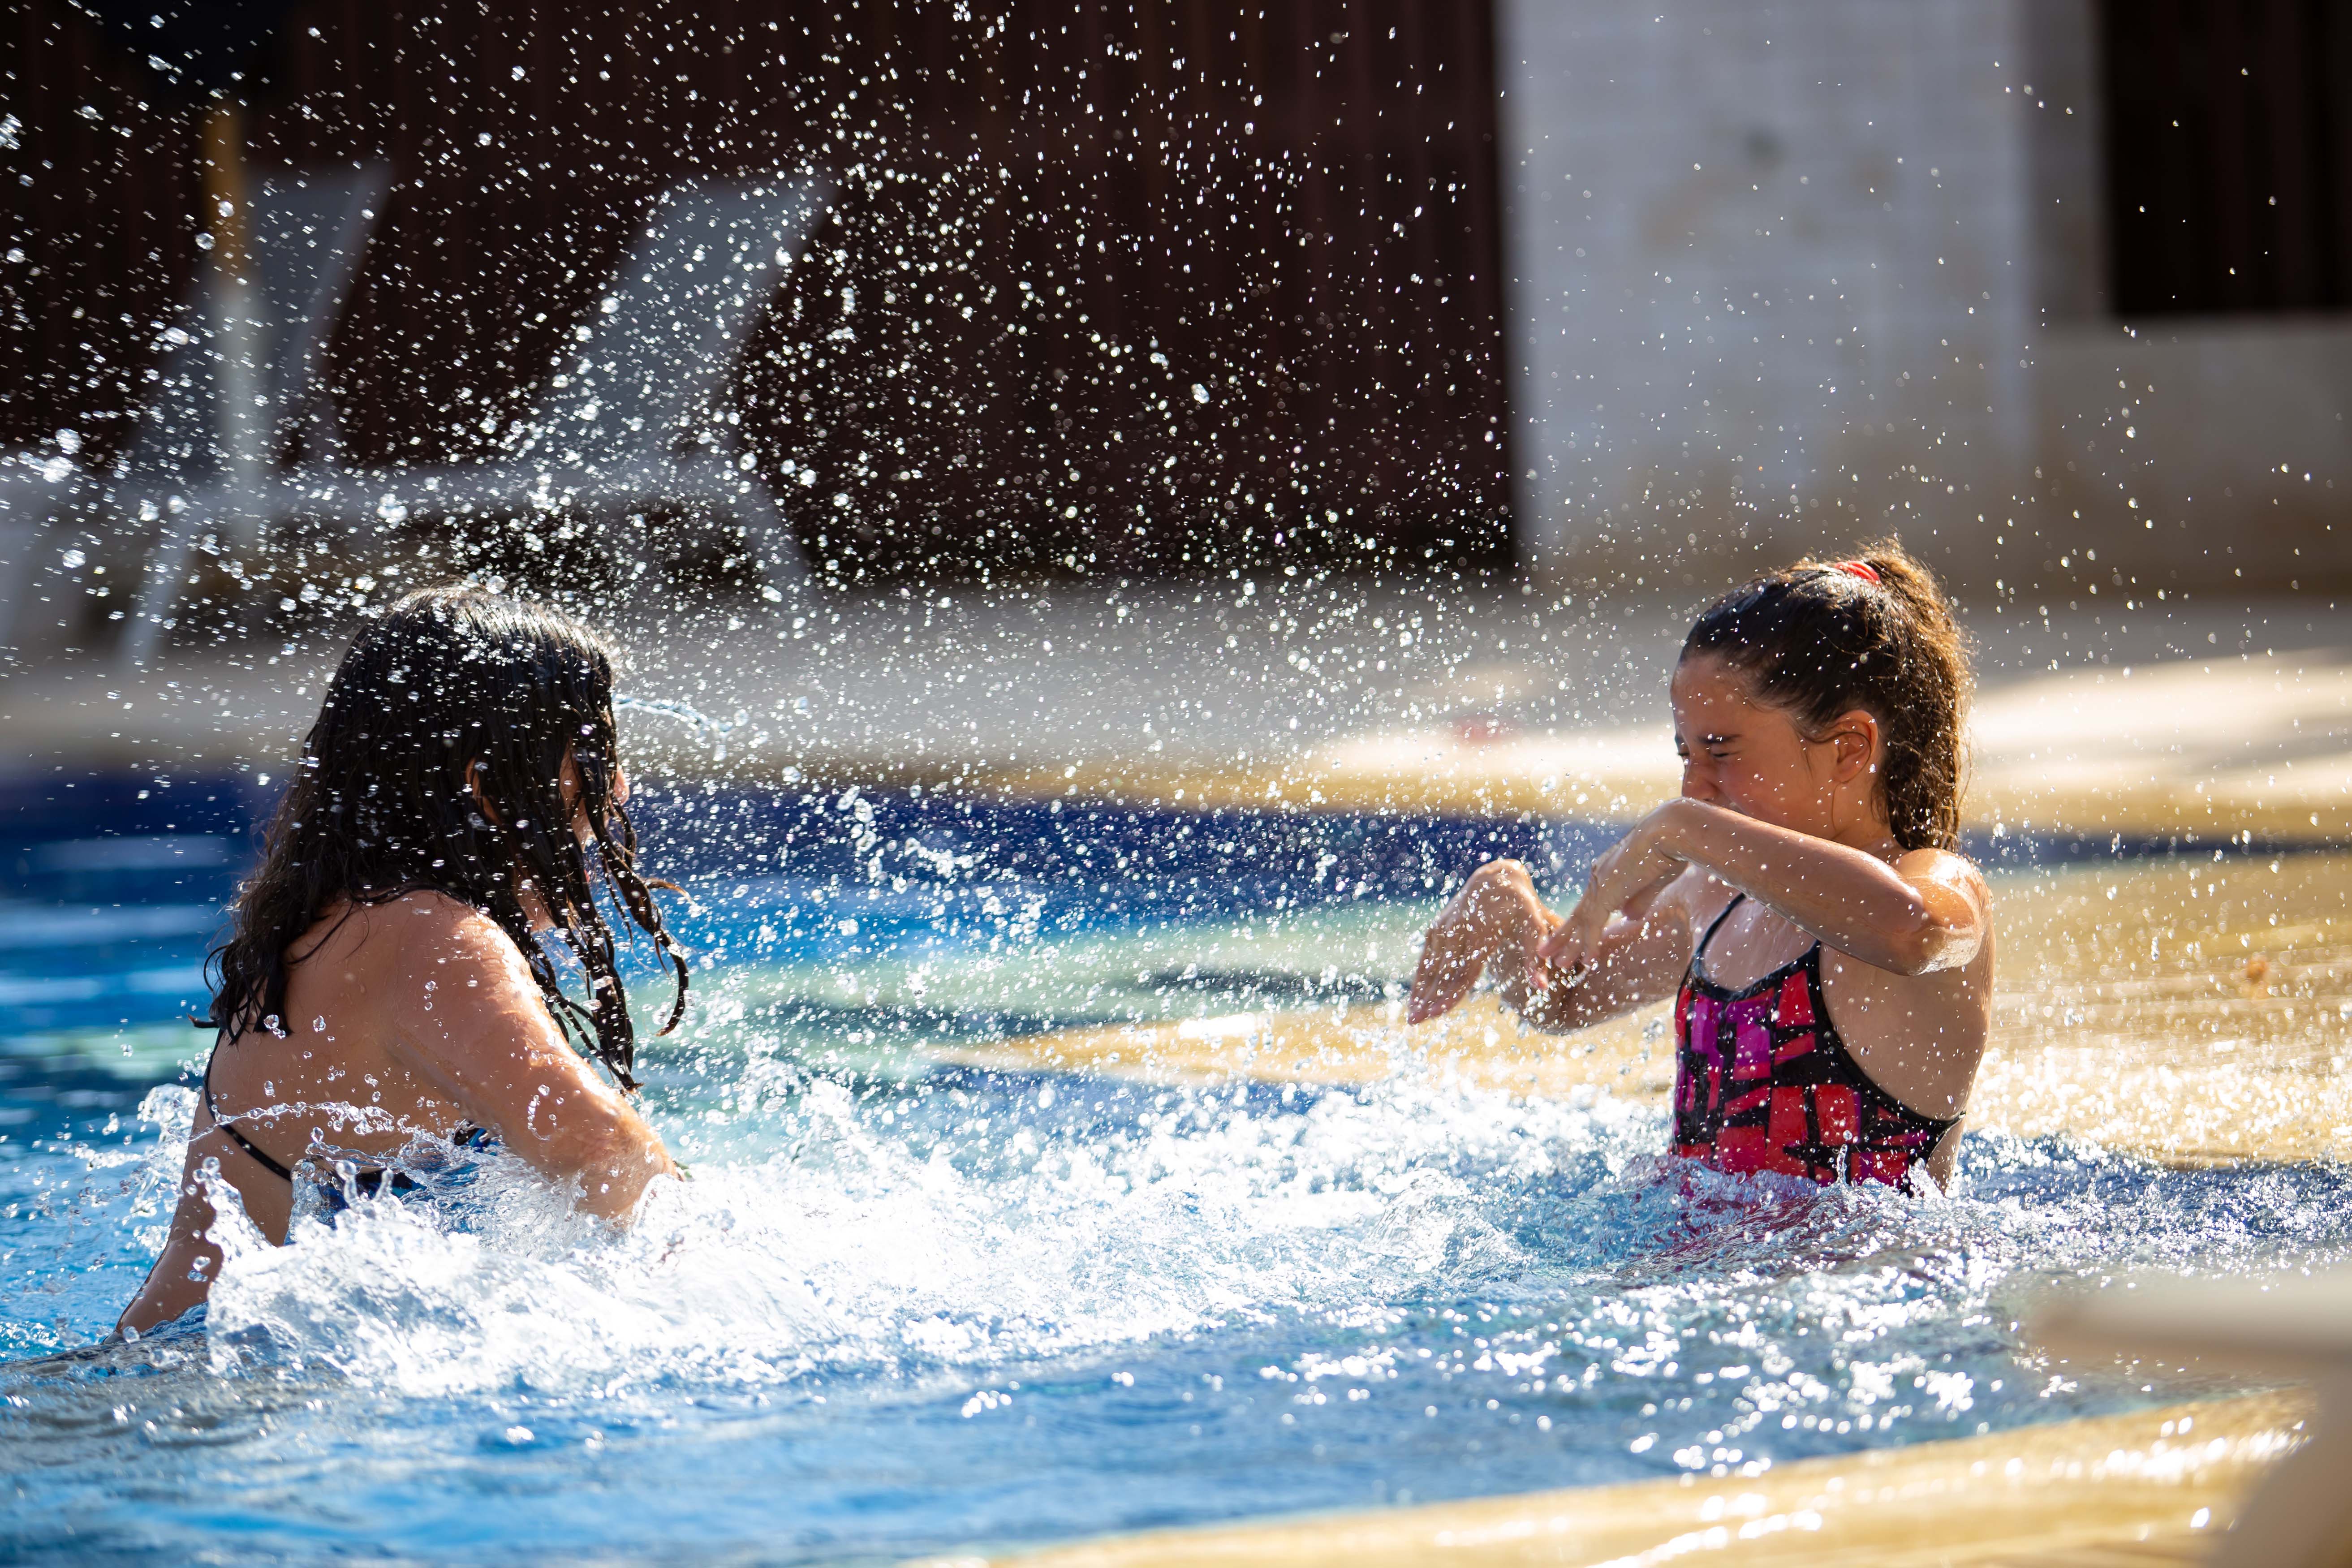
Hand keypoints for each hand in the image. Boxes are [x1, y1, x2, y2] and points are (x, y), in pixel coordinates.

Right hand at [1407, 859, 1561, 1023]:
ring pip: (1430, 966)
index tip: (1438, 1012)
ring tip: (1411, 1018)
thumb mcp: (1534, 927)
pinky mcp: (1435, 928)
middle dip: (1429, 998)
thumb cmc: (1520, 908)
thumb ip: (1534, 959)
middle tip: (1417, 1021)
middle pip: (1442, 971)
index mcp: (1481, 931)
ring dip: (1419, 992)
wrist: (1496, 880)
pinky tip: (1414, 999)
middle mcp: (1457, 929)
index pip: (1464, 969)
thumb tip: (1542, 989)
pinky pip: (1425, 958)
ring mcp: (1443, 927)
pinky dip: (1419, 979)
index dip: (1450, 992)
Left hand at [1539, 803, 1689, 975]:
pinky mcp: (1607, 893)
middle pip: (1578, 913)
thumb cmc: (1668, 852)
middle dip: (1563, 935)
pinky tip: (1587, 962)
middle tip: (1546, 952)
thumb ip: (1638, 901)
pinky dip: (1590, 945)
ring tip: (1558, 964)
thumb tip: (1628, 917)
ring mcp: (1600, 885)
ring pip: (1581, 922)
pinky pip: (1595, 925)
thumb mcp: (1652, 883)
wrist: (1669, 833)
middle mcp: (1598, 877)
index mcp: (1607, 872)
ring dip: (1570, 945)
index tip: (1574, 937)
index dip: (1581, 923)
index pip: (1590, 903)